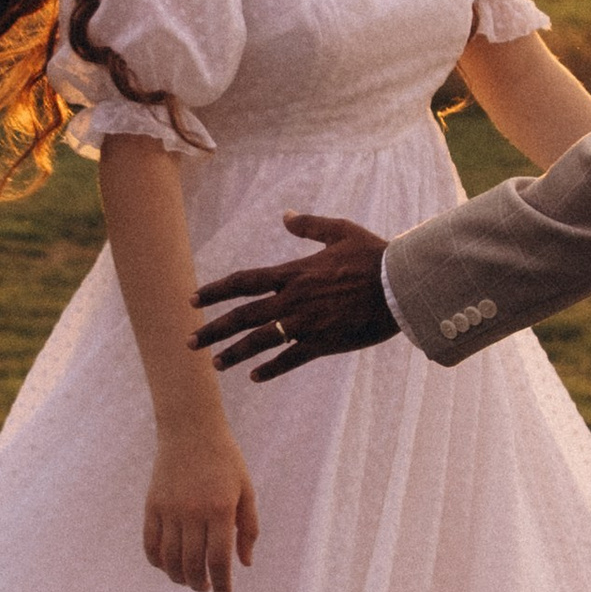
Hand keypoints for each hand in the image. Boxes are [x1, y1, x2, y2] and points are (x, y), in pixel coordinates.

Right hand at [142, 425, 258, 591]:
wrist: (191, 430)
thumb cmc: (225, 461)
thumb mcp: (246, 490)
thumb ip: (249, 528)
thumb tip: (245, 563)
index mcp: (220, 509)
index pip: (219, 560)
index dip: (222, 584)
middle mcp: (193, 512)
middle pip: (193, 564)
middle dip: (200, 584)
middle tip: (206, 588)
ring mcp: (169, 509)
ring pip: (170, 559)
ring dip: (179, 577)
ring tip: (189, 581)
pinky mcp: (152, 505)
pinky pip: (151, 543)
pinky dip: (157, 561)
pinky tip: (167, 567)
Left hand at [193, 216, 398, 377]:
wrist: (400, 284)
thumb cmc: (374, 255)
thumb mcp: (340, 231)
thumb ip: (309, 225)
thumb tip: (285, 215)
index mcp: (294, 272)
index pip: (243, 282)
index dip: (215, 291)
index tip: (192, 301)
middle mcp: (293, 298)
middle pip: (243, 315)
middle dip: (213, 330)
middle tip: (190, 342)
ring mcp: (307, 322)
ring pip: (260, 340)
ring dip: (235, 353)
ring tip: (215, 364)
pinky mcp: (324, 342)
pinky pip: (290, 359)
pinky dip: (271, 369)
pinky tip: (255, 376)